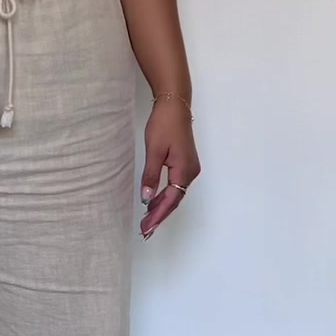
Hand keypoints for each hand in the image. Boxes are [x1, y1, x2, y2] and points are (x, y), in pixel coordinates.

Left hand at [140, 98, 200, 237]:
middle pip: (175, 200)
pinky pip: (176, 185)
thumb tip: (147, 199)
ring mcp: (190, 168)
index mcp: (184, 171)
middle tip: (145, 230)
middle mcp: (191, 172)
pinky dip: (165, 195)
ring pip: (176, 193)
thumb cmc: (164, 125)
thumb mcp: (154, 151)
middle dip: (160, 215)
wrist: (175, 105)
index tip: (147, 228)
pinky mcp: (185, 163)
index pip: (171, 200)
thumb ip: (151, 176)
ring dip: (162, 206)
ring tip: (147, 220)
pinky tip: (154, 200)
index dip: (158, 215)